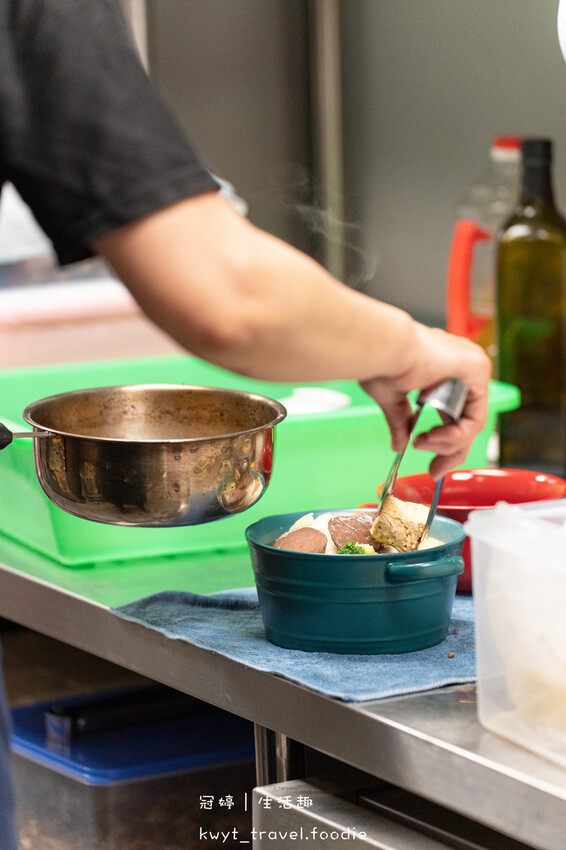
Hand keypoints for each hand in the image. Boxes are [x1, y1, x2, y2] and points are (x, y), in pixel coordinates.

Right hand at [361, 324, 490, 478]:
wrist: (384, 348)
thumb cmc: (380, 362)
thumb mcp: (392, 399)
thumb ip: (401, 421)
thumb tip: (399, 445)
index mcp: (441, 371)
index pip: (454, 415)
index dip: (444, 445)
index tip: (433, 468)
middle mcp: (461, 367)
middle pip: (466, 423)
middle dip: (449, 453)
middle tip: (435, 472)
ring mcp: (472, 367)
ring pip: (470, 424)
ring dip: (446, 444)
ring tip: (421, 443)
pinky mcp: (477, 369)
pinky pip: (474, 419)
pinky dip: (455, 436)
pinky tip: (433, 437)